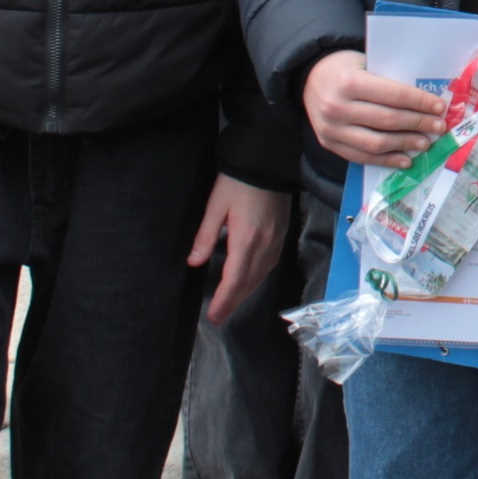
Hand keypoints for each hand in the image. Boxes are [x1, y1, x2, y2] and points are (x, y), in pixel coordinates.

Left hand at [189, 175, 290, 324]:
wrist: (269, 161)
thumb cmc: (238, 181)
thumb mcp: (216, 205)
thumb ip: (206, 235)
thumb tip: (195, 261)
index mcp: (246, 238)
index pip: (235, 278)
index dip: (224, 300)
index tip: (214, 316)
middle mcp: (265, 243)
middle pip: (249, 281)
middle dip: (233, 301)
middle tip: (219, 317)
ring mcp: (276, 239)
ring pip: (261, 274)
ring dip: (246, 291)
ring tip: (231, 303)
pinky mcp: (282, 233)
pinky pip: (270, 263)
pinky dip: (258, 277)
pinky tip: (250, 279)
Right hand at [303, 50, 442, 167]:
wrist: (309, 79)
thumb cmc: (346, 68)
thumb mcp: (366, 63)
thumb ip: (389, 80)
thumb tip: (427, 101)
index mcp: (349, 82)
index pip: (393, 95)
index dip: (420, 103)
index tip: (439, 107)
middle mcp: (337, 107)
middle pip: (387, 120)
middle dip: (418, 124)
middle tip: (438, 127)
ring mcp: (331, 129)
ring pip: (376, 143)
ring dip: (405, 145)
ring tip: (425, 143)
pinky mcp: (329, 144)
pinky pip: (362, 157)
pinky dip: (386, 160)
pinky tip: (405, 159)